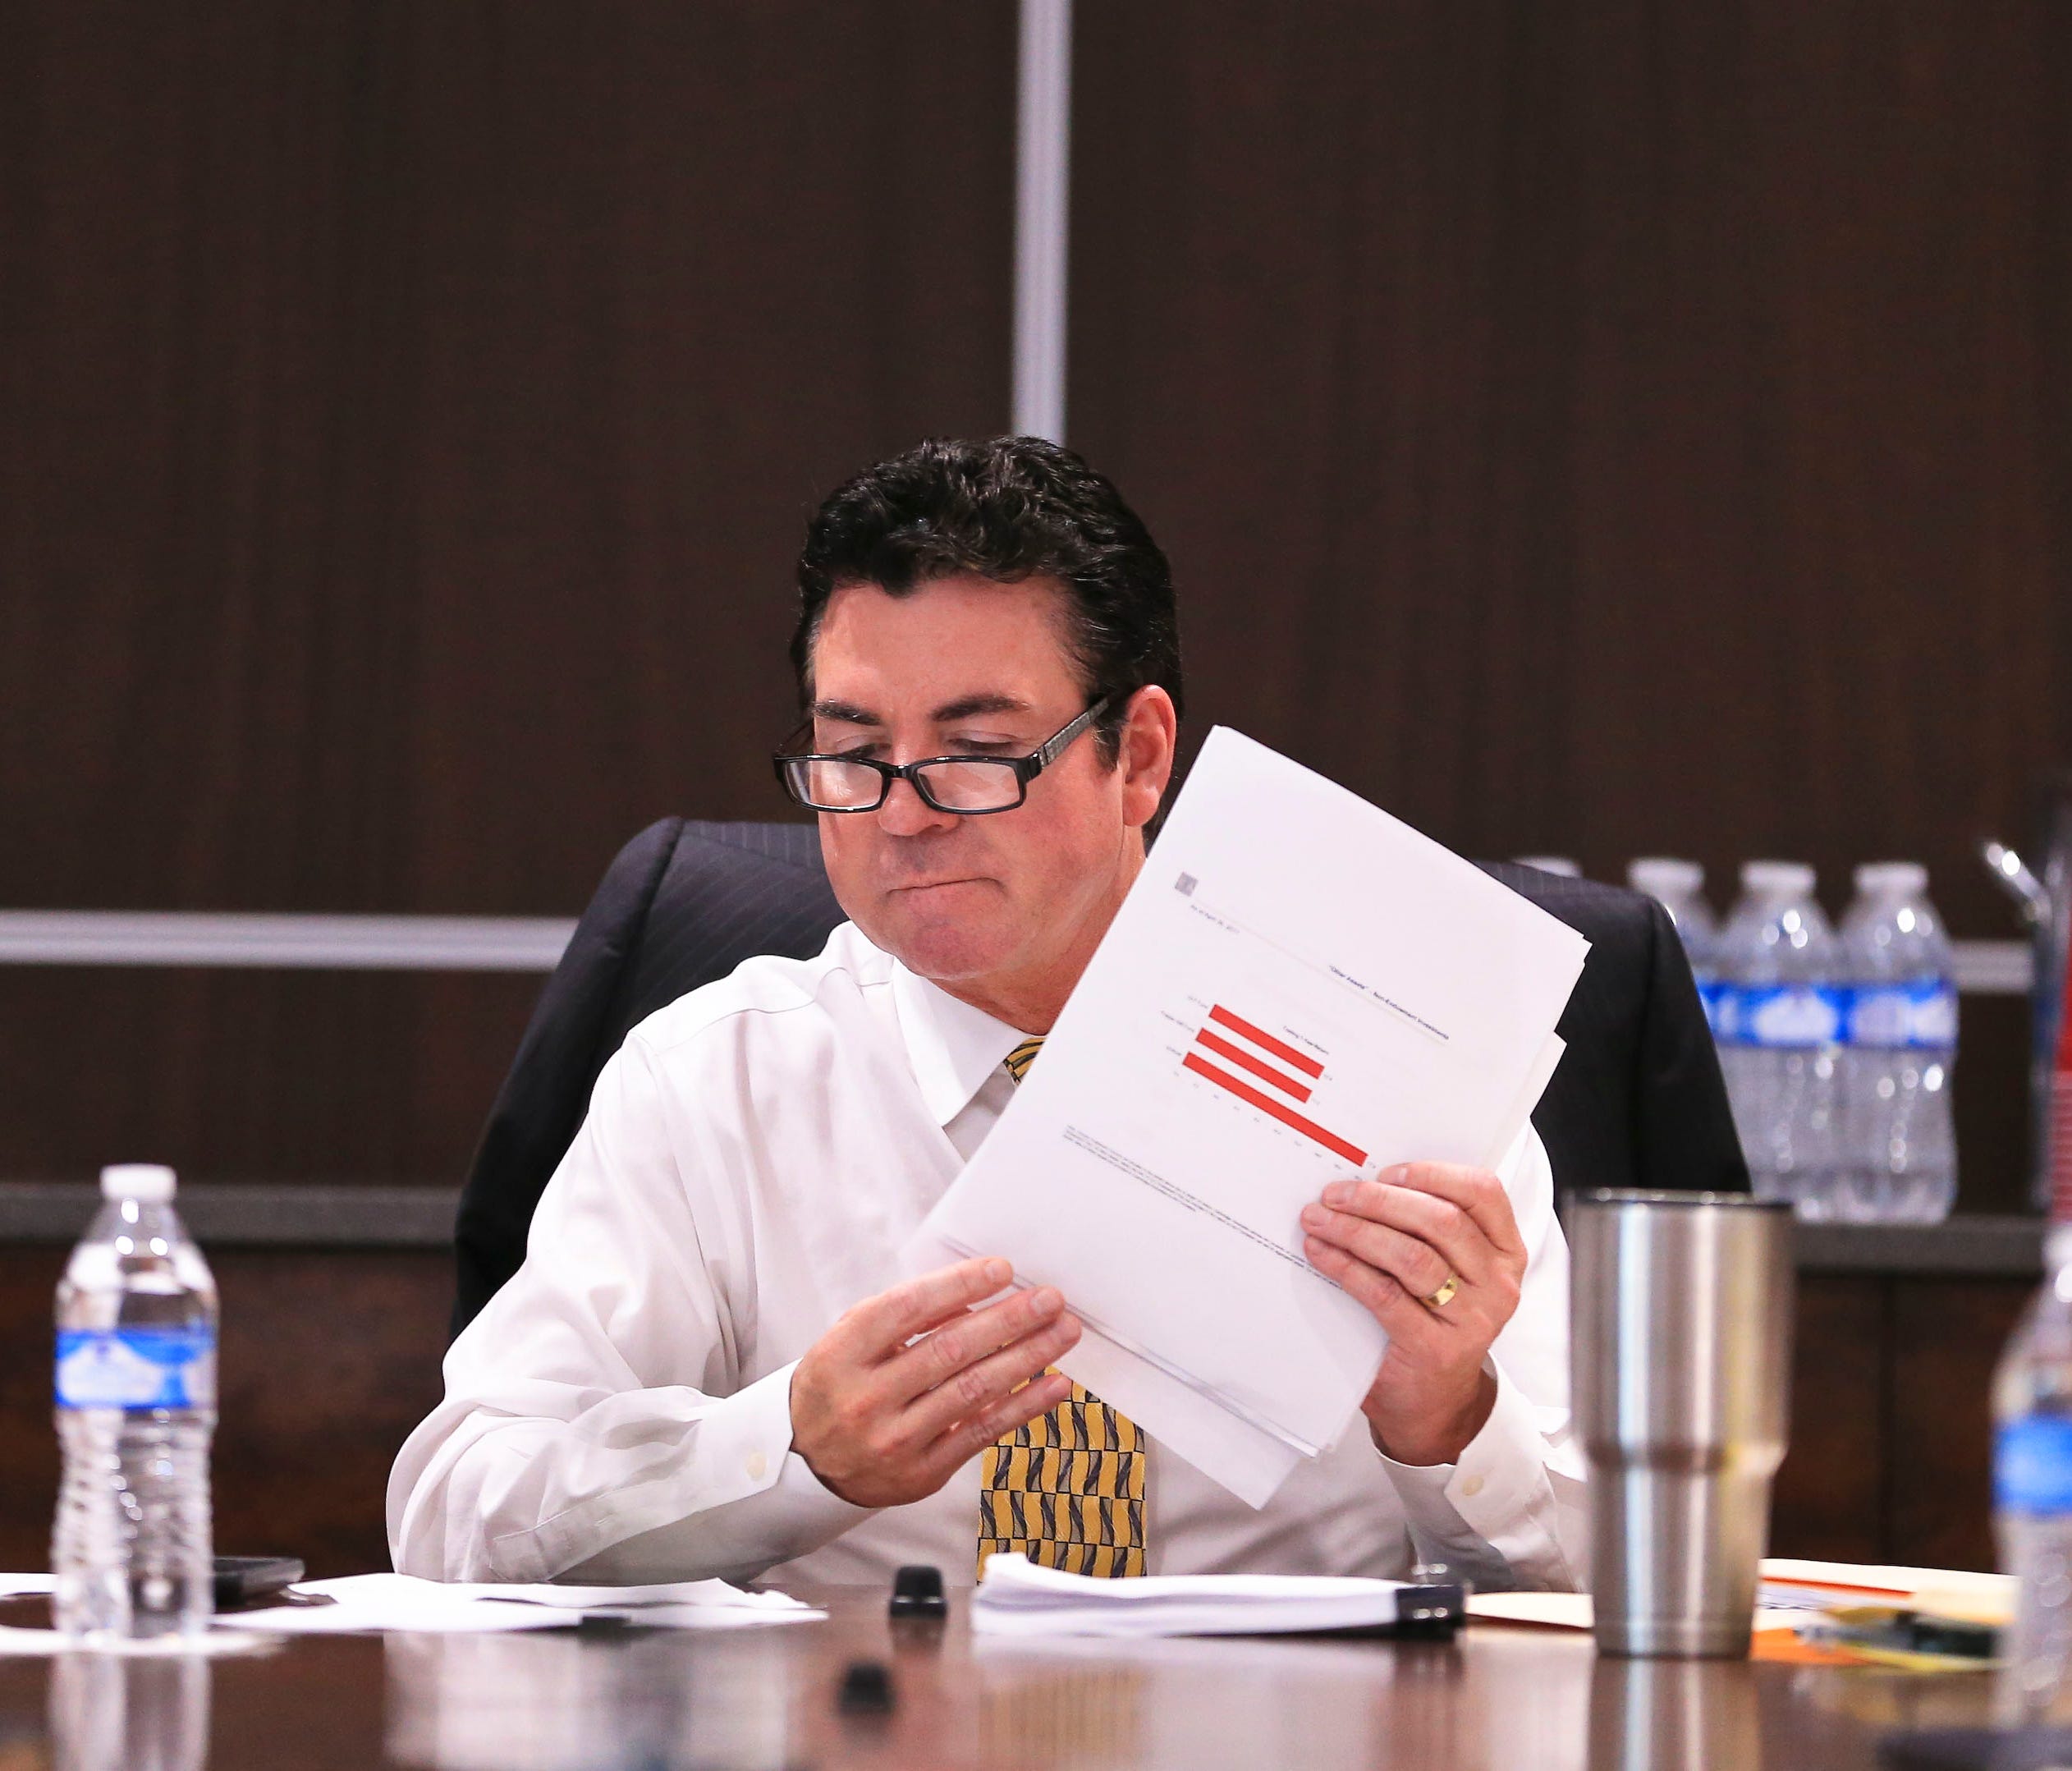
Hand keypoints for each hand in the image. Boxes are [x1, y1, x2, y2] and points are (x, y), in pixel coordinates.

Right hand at [789, 1257, 1080, 1508]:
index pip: (907, 1310)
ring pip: (973, 1390)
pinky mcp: (921, 1473)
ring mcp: (894, 1439)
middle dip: (1008, 1320)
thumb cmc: (840, 1384)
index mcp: (843, 1354)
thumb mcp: (852, 1341)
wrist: (806, 1463)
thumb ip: (904, 1316)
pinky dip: (1024, 1406)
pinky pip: (982, 1433)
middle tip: (1050, 1299)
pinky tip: (1055, 1384)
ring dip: (1027, 1357)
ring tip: (1063, 1332)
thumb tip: (974, 1293)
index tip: (1003, 1270)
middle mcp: (866, 1398)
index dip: (959, 1285)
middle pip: (949, 1350)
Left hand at [1299, 1163, 1526, 1465]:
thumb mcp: (1451, 1272)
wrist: (1433, 1403)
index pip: (1483, 1193)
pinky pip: (1385, 1294)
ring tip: (1319, 1219)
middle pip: (1441, 1222)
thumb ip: (1430, 1230)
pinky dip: (1347, 1267)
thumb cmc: (1435, 1323)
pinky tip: (1322, 1253)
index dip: (1433, 1173)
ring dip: (1357, 1230)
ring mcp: (1471, 1319)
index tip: (1388, 1171)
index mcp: (1506, 1252)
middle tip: (1336, 1193)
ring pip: (1412, 1256)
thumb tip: (1368, 1181)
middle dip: (1380, 1200)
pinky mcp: (1435, 1348)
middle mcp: (1498, 1284)